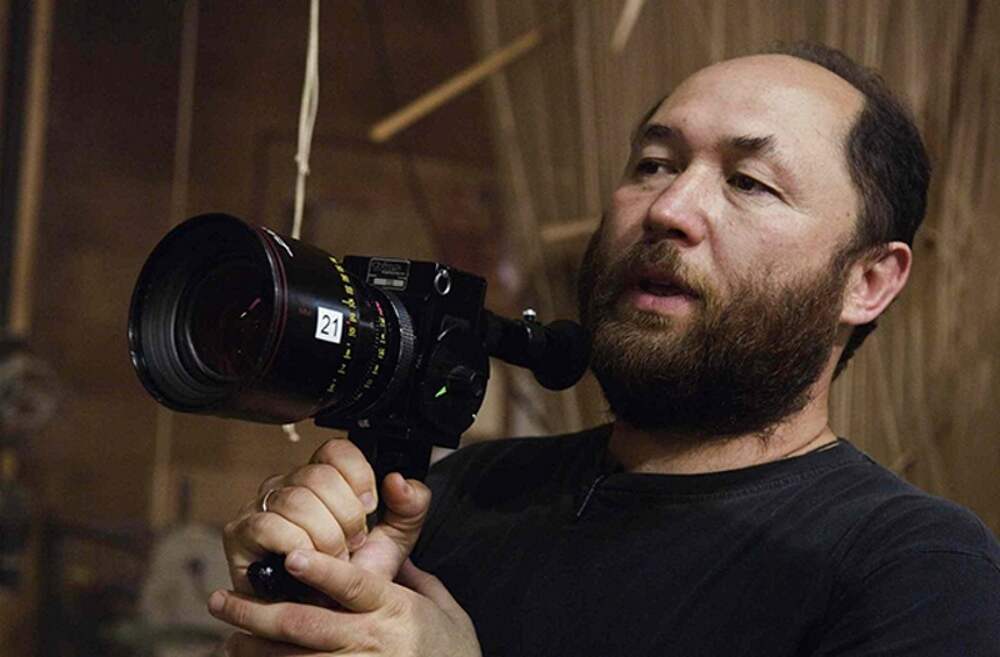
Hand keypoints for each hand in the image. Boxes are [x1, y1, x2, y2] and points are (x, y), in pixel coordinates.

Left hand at [209, 550, 480, 656]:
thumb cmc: (454, 651)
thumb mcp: (443, 606)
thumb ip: (412, 578)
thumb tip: (389, 553)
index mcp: (394, 608)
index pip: (353, 585)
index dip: (322, 570)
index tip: (293, 554)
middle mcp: (371, 641)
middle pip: (305, 625)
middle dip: (257, 612)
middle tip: (221, 600)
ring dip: (254, 649)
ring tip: (228, 639)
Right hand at [223, 438, 430, 594]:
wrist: (328, 618)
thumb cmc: (353, 578)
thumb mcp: (394, 540)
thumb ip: (410, 506)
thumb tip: (399, 480)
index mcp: (324, 477)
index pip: (337, 450)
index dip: (359, 477)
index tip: (370, 509)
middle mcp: (290, 484)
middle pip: (319, 475)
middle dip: (345, 517)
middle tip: (352, 544)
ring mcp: (262, 505)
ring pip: (297, 501)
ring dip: (324, 537)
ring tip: (332, 559)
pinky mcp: (241, 532)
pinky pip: (269, 525)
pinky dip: (297, 547)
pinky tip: (307, 563)